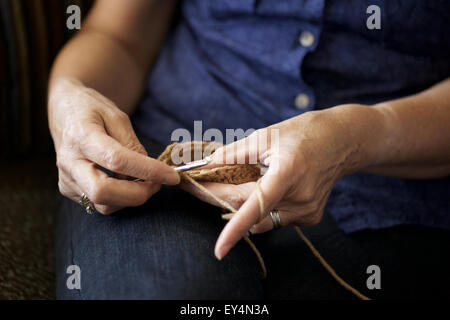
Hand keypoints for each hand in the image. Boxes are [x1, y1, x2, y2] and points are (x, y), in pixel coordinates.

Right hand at [49, 78, 179, 213]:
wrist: (64, 112)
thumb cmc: (92, 110)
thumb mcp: (117, 116)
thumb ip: (132, 144)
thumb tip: (148, 172)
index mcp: (81, 137)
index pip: (117, 161)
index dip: (148, 171)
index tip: (172, 176)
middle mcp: (69, 162)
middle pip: (102, 193)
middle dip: (137, 195)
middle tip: (158, 184)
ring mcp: (67, 179)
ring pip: (103, 205)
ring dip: (131, 199)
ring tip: (146, 181)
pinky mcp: (70, 190)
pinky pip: (100, 205)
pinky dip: (121, 199)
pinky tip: (129, 184)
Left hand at [183, 105, 380, 259]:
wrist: (342, 141)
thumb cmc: (303, 133)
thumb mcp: (266, 135)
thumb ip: (233, 154)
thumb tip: (206, 166)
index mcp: (288, 173)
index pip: (257, 206)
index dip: (235, 229)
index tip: (219, 250)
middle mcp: (300, 198)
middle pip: (251, 210)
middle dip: (224, 198)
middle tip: (203, 184)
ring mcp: (307, 211)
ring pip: (262, 218)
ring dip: (244, 204)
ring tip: (241, 181)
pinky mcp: (310, 218)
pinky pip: (275, 219)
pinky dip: (264, 207)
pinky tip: (271, 188)